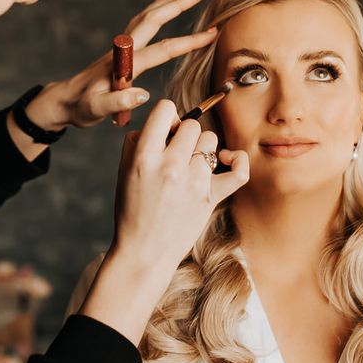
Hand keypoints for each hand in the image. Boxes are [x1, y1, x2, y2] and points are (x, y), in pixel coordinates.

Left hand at [26, 0, 215, 130]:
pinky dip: (155, 9)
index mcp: (124, 63)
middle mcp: (125, 49)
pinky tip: (162, 1)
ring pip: (148, 16)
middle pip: (154, 19)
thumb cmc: (80, 108)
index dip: (188, 42)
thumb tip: (144, 93)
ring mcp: (122, 47)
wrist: (62, 102)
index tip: (211, 34)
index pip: (162, 49)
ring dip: (170, 0)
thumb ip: (118, 102)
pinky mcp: (121, 49)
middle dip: (179, 3)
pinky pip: (141, 23)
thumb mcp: (96, 110)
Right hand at [78, 100, 248, 343]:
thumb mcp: (124, 171)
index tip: (164, 130)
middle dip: (184, 134)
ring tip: (191, 163)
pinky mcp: (211, 197)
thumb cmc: (132, 210)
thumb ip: (137, 141)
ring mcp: (194, 182)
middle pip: (191, 125)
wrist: (143, 252)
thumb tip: (159, 124)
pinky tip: (227, 159)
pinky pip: (238, 170)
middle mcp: (171, 166)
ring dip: (202, 148)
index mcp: (144, 156)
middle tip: (176, 151)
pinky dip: (237, 160)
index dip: (166, 115)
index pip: (165, 109)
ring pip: (210, 141)